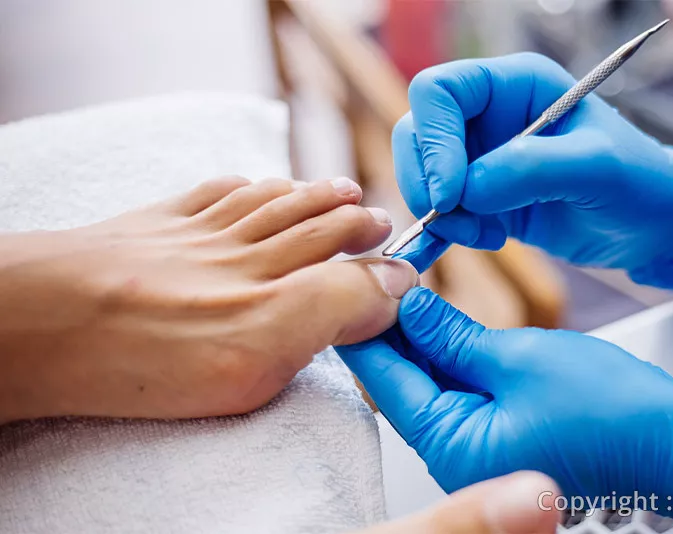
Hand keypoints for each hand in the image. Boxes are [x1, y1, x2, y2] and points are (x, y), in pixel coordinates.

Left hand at [0, 176, 417, 421]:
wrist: (40, 322)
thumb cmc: (142, 359)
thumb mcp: (256, 361)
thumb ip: (330, 316)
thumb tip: (387, 287)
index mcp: (272, 296)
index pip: (347, 270)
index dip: (383, 266)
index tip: (405, 268)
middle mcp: (242, 257)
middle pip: (312, 225)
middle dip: (354, 220)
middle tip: (380, 220)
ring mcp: (198, 236)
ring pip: (271, 202)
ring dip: (312, 194)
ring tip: (341, 189)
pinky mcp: (156, 225)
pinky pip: (212, 193)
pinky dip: (246, 186)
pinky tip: (256, 185)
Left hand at [338, 288, 672, 532]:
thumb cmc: (614, 413)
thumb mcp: (520, 357)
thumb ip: (451, 334)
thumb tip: (407, 305)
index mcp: (452, 446)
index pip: (383, 378)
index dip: (362, 324)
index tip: (348, 281)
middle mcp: (455, 455)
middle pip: (400, 381)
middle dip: (387, 326)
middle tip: (379, 273)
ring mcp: (477, 447)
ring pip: (426, 382)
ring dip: (416, 337)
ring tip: (404, 284)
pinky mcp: (498, 434)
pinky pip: (455, 390)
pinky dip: (445, 353)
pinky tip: (438, 318)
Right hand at [393, 53, 672, 288]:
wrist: (654, 227)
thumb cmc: (641, 183)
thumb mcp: (599, 168)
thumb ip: (532, 168)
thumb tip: (466, 191)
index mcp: (515, 84)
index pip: (440, 91)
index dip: (433, 138)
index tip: (451, 191)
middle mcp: (488, 116)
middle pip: (417, 133)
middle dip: (428, 182)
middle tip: (462, 221)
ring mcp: (480, 159)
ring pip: (421, 176)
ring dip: (439, 214)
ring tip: (486, 237)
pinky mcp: (480, 199)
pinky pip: (437, 212)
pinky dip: (435, 235)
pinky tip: (460, 247)